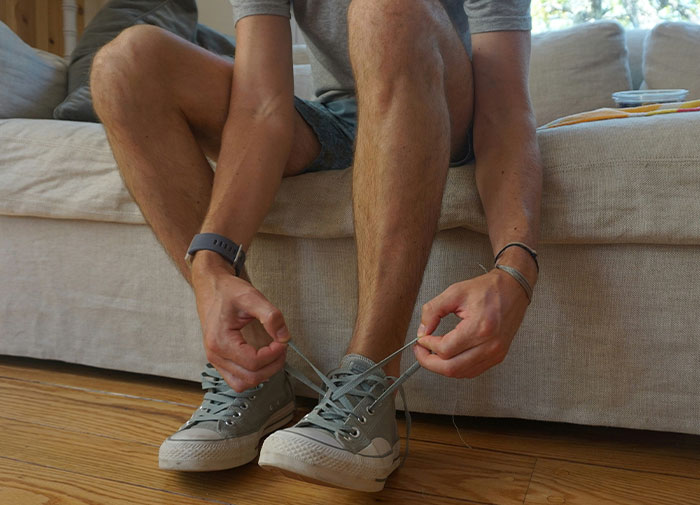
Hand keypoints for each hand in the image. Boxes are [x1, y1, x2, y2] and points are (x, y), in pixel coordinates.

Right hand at [191, 252, 289, 391]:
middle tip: (282, 349)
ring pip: (242, 384)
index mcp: (220, 341)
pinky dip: (252, 375)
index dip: (273, 355)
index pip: (253, 362)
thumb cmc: (228, 291)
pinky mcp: (219, 360)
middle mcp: (215, 355)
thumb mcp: (252, 297)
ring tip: (274, 356)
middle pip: (249, 378)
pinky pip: (237, 379)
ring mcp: (215, 359)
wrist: (211, 286)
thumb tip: (284, 337)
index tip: (283, 342)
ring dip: (262, 374)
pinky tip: (263, 360)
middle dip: (272, 366)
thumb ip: (271, 316)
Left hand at [414, 269, 529, 377]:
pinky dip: (456, 368)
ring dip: (442, 366)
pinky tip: (448, 356)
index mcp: (480, 328)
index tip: (421, 338)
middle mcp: (490, 345)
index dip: (427, 346)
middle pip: (451, 368)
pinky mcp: (497, 357)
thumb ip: (433, 311)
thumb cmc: (488, 289)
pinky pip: (472, 371)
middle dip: (429, 362)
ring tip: (432, 353)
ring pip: (461, 373)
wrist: (513, 289)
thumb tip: (422, 331)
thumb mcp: (455, 292)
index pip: (445, 349)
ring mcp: (495, 353)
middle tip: (420, 351)